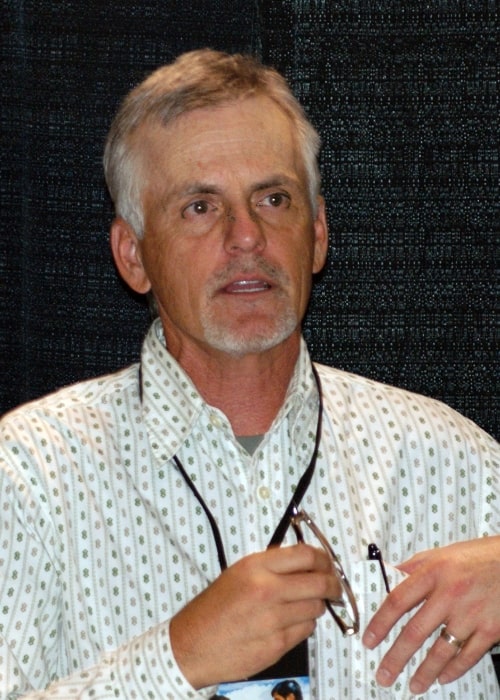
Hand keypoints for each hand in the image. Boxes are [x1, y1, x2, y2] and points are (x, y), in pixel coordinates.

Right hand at [169, 543, 339, 688]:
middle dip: (332, 584)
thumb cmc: (214, 608)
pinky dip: (303, 625)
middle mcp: (267, 590)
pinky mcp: (277, 645)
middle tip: (333, 586)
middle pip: (320, 582)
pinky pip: (306, 630)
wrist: (192, 645)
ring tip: (302, 605)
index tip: (328, 563)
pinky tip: (289, 622)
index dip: (324, 559)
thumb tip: (305, 560)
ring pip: (316, 608)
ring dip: (316, 606)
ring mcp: (273, 620)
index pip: (306, 555)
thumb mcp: (238, 573)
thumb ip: (271, 565)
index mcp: (256, 567)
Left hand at [362, 536, 499, 694]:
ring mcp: (471, 614)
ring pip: (441, 650)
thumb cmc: (479, 556)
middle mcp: (450, 594)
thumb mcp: (441, 554)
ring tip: (412, 685)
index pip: (398, 601)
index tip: (369, 640)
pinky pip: (468, 655)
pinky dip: (454, 669)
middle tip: (384, 674)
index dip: (380, 623)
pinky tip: (442, 677)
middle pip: (415, 631)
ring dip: (424, 672)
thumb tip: (390, 577)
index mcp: (433, 573)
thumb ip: (415, 567)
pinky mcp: (491, 629)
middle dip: (396, 657)